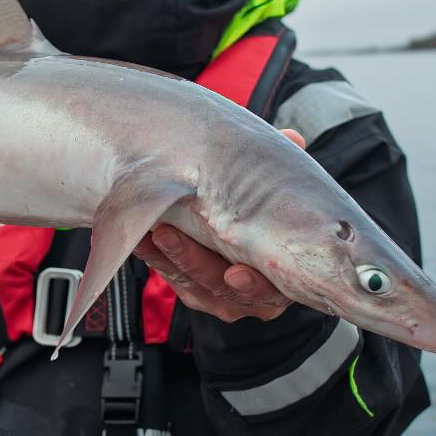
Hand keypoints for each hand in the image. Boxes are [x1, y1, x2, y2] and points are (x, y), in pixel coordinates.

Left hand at [132, 129, 306, 322]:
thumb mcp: (283, 189)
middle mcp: (256, 294)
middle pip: (224, 290)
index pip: (270, 290)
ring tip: (152, 231)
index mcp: (285, 276)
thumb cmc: (276, 209)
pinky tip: (143, 239)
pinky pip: (177, 281)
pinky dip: (158, 259)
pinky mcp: (199, 293)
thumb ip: (286, 168)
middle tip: (169, 236)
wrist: (258, 223)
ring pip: (196, 286)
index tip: (235, 273)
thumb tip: (292, 138)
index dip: (253, 285)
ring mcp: (226, 297)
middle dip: (195, 263)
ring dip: (170, 258)